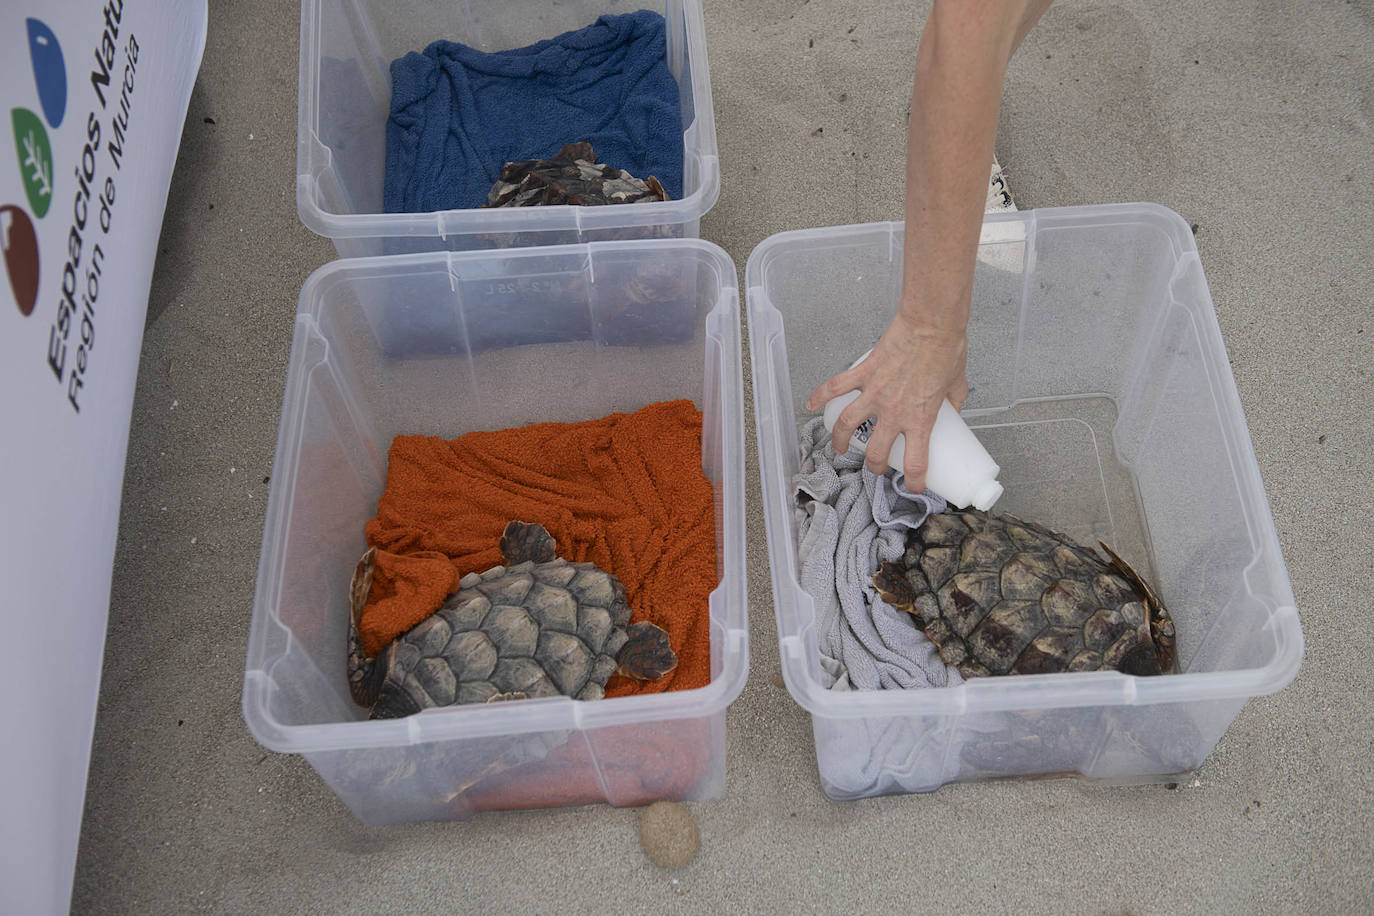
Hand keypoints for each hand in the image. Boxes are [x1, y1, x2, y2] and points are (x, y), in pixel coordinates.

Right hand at [804, 312, 968, 490]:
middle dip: (873, 465)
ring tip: (839, 447)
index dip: (916, 481)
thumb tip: (952, 407)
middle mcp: (894, 410)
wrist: (932, 323)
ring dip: (840, 440)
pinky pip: (836, 386)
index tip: (916, 485)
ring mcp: (875, 392)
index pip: (916, 461)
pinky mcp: (864, 372)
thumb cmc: (946, 349)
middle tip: (875, 466)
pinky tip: (812, 405)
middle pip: (875, 450)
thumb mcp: (958, 384)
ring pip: (848, 424)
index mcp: (921, 418)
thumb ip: (953, 400)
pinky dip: (820, 396)